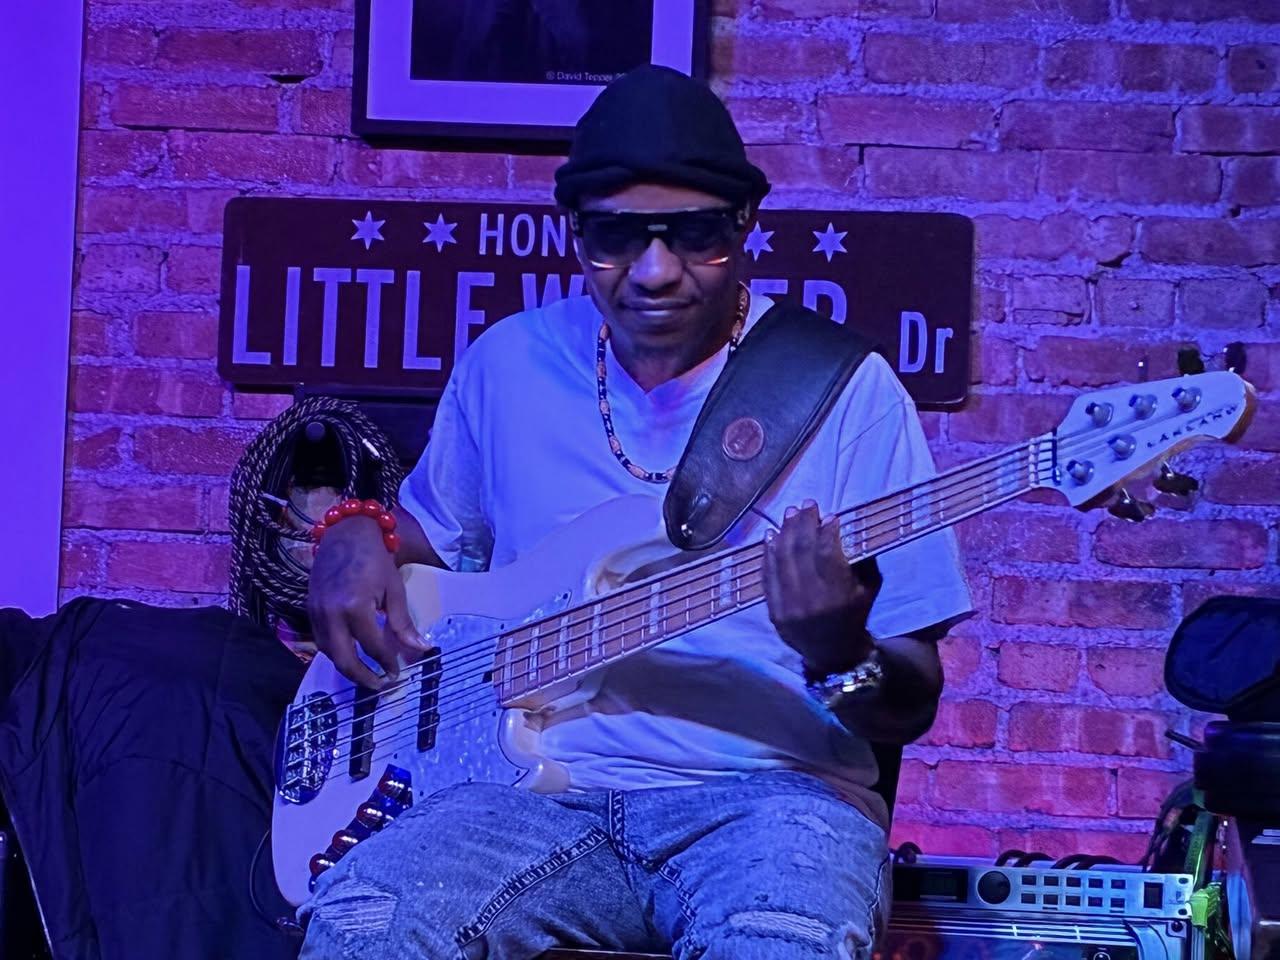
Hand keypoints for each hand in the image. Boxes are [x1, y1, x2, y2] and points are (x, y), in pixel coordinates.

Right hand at [306, 516, 425, 688]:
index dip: (387, 662)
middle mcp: (331, 613)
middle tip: (381, 686)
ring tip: (367, 675)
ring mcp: (316, 612)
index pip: (373, 646)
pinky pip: (321, 640)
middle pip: (344, 659)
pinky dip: (335, 652)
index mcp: (355, 607)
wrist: (345, 533)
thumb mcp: (394, 589)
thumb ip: (403, 623)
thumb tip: (421, 649)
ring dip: (347, 668)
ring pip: (329, 653)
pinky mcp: (309, 609)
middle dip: (362, 677)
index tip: (398, 673)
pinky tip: (351, 655)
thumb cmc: (375, 558)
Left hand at [762, 500, 878, 674]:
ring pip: (782, 560)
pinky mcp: (774, 611)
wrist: (834, 654)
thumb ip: (862, 559)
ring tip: (789, 513)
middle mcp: (811, 601)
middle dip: (804, 523)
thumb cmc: (856, 615)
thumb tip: (843, 526)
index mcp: (838, 596)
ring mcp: (789, 607)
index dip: (827, 531)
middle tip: (807, 504)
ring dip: (785, 532)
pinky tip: (771, 535)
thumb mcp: (870, 588)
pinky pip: (768, 576)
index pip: (827, 553)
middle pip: (802, 551)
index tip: (830, 516)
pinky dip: (768, 553)